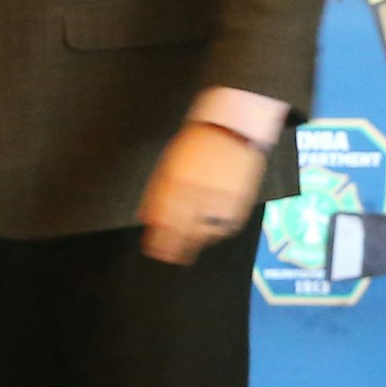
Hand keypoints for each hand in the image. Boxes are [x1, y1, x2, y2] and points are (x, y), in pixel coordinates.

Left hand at [138, 122, 265, 265]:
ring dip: (195, 243)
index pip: (162, 221)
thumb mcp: (169, 166)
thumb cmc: (197, 144)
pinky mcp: (239, 202)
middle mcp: (196, 193)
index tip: (153, 250)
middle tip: (171, 258)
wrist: (232, 128)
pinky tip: (211, 234)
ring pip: (204, 233)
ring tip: (189, 248)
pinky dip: (217, 233)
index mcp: (175, 184)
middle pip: (181, 232)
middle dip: (174, 249)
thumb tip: (146, 218)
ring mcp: (219, 199)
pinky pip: (226, 227)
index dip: (157, 240)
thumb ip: (156, 193)